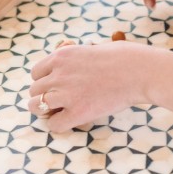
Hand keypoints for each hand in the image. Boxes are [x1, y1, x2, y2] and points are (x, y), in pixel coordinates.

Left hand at [28, 41, 160, 131]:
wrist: (138, 71)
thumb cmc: (120, 58)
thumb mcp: (90, 49)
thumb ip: (73, 60)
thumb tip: (66, 70)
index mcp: (61, 56)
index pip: (36, 72)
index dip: (44, 81)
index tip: (54, 86)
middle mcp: (59, 74)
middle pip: (34, 90)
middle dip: (43, 96)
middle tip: (57, 101)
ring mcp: (67, 93)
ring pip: (36, 106)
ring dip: (46, 110)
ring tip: (59, 111)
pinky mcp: (78, 112)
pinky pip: (54, 124)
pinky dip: (58, 124)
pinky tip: (70, 119)